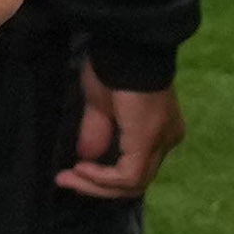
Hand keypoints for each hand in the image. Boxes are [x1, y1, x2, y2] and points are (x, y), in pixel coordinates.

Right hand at [64, 76, 181, 200]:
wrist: (124, 48)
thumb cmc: (113, 67)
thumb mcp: (100, 105)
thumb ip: (96, 132)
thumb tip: (86, 157)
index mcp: (159, 128)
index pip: (136, 165)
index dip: (104, 176)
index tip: (73, 171)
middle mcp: (167, 139)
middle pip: (136, 180)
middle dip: (98, 185)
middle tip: (66, 180)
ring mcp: (161, 142)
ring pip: (133, 183)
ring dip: (97, 185)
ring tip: (69, 178)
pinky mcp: (148, 143)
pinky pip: (128, 176)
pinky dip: (102, 178)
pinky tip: (81, 169)